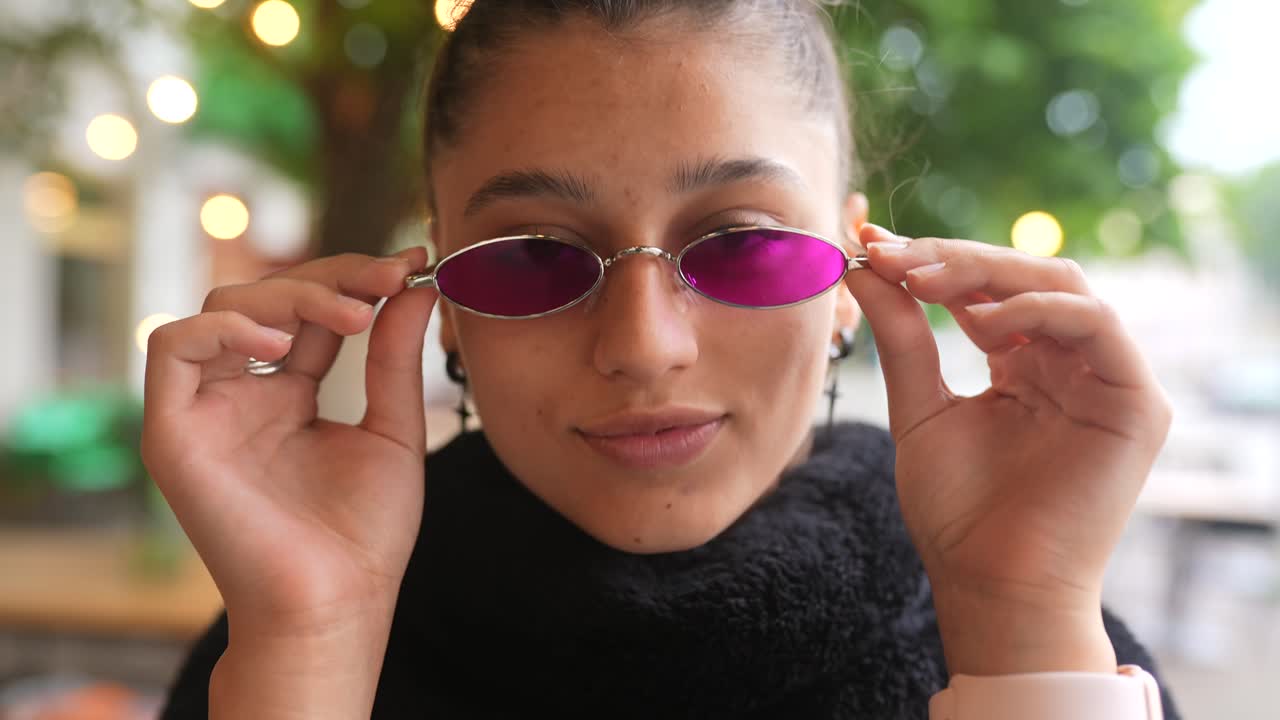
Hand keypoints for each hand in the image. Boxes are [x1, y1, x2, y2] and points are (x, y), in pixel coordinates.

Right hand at [141, 248, 436, 632]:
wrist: (336, 602)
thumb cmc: (365, 533)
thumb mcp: (393, 430)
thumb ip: (395, 358)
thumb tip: (415, 286)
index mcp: (290, 395)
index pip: (311, 311)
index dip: (355, 279)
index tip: (411, 264)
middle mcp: (244, 395)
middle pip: (268, 297)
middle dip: (331, 277)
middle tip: (388, 278)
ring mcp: (208, 410)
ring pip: (221, 308)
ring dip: (288, 293)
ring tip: (350, 315)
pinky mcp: (175, 432)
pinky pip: (172, 349)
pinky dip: (224, 327)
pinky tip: (283, 339)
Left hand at [843, 225, 1172, 675]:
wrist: (989, 585)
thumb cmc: (957, 511)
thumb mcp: (918, 408)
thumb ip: (902, 337)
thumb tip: (865, 267)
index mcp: (1023, 366)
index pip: (986, 291)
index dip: (932, 262)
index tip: (872, 248)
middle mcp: (1067, 365)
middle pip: (1023, 277)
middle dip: (954, 258)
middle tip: (894, 256)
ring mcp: (1105, 380)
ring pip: (1062, 286)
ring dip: (990, 272)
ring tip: (926, 279)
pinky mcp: (1135, 403)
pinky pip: (1097, 325)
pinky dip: (1040, 309)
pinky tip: (983, 316)